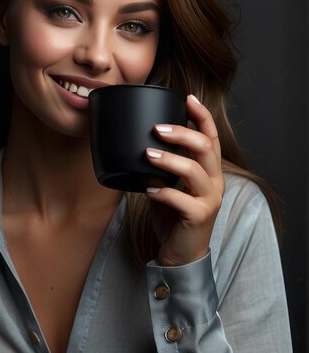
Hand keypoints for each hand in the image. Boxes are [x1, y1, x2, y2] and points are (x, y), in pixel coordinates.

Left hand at [145, 94, 224, 266]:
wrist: (181, 254)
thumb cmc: (173, 216)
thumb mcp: (168, 185)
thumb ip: (159, 168)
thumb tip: (138, 146)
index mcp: (210, 171)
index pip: (211, 137)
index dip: (202, 116)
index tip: (187, 98)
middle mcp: (215, 182)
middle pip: (206, 147)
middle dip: (182, 133)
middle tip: (157, 128)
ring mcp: (209, 200)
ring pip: (195, 170)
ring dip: (169, 159)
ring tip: (147, 154)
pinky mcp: (199, 217)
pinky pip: (181, 200)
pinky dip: (162, 192)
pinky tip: (147, 190)